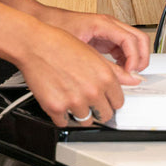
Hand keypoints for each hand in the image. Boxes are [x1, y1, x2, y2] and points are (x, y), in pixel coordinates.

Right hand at [0, 0, 141, 127]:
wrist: (32, 44)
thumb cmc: (58, 44)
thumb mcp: (91, 53)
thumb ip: (114, 72)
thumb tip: (132, 81)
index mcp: (105, 77)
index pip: (119, 102)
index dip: (109, 99)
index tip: (104, 98)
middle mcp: (92, 91)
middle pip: (105, 114)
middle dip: (97, 109)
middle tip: (87, 100)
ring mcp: (74, 101)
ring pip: (86, 120)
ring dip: (79, 113)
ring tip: (70, 99)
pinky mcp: (56, 108)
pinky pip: (64, 122)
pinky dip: (61, 115)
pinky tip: (58, 102)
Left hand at [38, 6, 150, 74]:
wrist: (41, 21)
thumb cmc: (55, 29)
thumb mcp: (80, 50)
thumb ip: (104, 64)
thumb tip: (122, 77)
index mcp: (103, 23)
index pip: (132, 39)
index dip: (135, 58)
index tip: (130, 72)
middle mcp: (109, 24)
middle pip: (140, 39)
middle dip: (141, 58)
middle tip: (134, 75)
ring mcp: (108, 30)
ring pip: (134, 43)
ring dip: (134, 59)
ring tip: (125, 75)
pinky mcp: (104, 37)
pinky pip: (123, 47)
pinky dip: (125, 59)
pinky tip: (116, 70)